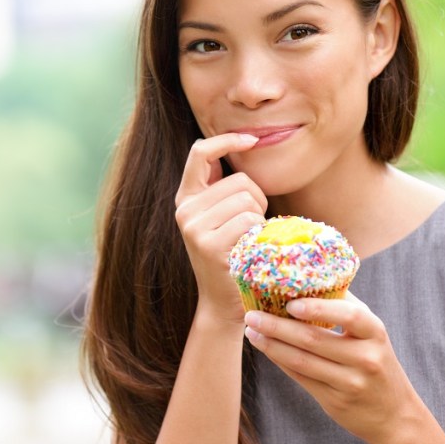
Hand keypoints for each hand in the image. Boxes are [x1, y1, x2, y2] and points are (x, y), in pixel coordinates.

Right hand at [174, 133, 266, 325]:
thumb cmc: (232, 256)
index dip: (227, 140)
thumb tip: (242, 143)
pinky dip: (258, 232)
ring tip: (250, 239)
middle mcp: (185, 210)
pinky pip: (248, 219)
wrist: (223, 303)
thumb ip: (223, 187)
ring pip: (247, 199)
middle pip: (239, 180)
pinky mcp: (209, 244)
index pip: (200, 152)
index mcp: (186, 199)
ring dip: (259, 218)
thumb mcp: (221, 218)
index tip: (250, 140)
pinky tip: (250, 249)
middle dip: (257, 199)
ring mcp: (194, 227)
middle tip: (251, 226)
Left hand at [244, 293, 420, 443]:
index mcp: (375, 333)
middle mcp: (366, 358)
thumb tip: (308, 278)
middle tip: (251, 314)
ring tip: (251, 330)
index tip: (291, 303)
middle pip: (314, 339)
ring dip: (271, 344)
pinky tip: (265, 347)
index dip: (319, 308)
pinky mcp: (334, 401)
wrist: (394, 414)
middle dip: (277, 326)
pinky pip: (300, 377)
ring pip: (302, 361)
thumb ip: (345, 308)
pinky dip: (279, 360)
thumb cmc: (375, 360)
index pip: (350, 316)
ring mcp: (350, 382)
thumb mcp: (370, 334)